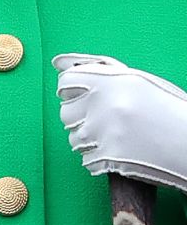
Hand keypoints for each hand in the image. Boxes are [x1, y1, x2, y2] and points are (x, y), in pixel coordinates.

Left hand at [52, 52, 186, 192]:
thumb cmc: (166, 109)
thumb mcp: (135, 79)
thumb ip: (95, 68)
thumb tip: (58, 63)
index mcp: (109, 79)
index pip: (65, 82)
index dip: (72, 90)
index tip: (81, 96)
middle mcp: (103, 103)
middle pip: (66, 112)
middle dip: (79, 117)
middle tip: (102, 120)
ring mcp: (105, 132)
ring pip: (74, 138)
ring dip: (88, 139)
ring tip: (113, 137)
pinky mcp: (110, 158)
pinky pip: (86, 160)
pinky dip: (98, 159)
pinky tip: (118, 153)